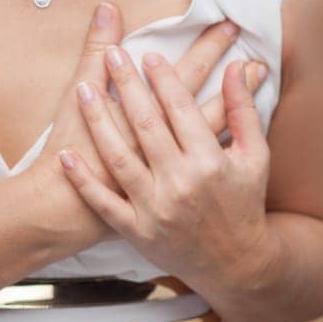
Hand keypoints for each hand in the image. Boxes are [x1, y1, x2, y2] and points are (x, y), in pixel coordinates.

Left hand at [30, 3, 266, 257]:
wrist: (237, 266)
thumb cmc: (246, 205)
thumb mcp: (256, 157)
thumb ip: (244, 110)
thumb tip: (237, 67)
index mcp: (210, 162)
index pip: (181, 110)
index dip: (163, 80)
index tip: (148, 55)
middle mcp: (181, 184)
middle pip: (146, 125)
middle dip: (127, 86)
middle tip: (113, 56)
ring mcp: (156, 209)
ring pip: (119, 158)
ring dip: (98, 122)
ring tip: (84, 90)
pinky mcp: (137, 231)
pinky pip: (104, 203)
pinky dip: (83, 180)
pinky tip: (66, 155)